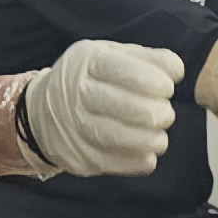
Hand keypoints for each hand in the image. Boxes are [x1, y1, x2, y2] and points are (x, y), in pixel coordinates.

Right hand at [7, 41, 177, 177]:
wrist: (41, 112)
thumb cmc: (89, 79)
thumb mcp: (111, 55)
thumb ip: (146, 59)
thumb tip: (176, 70)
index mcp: (87, 62)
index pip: (122, 70)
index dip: (152, 80)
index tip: (168, 87)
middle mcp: (75, 93)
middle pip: (119, 105)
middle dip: (153, 112)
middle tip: (166, 114)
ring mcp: (73, 126)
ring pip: (115, 136)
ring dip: (147, 139)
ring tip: (160, 138)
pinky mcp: (78, 155)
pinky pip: (111, 162)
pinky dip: (135, 161)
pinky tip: (148, 155)